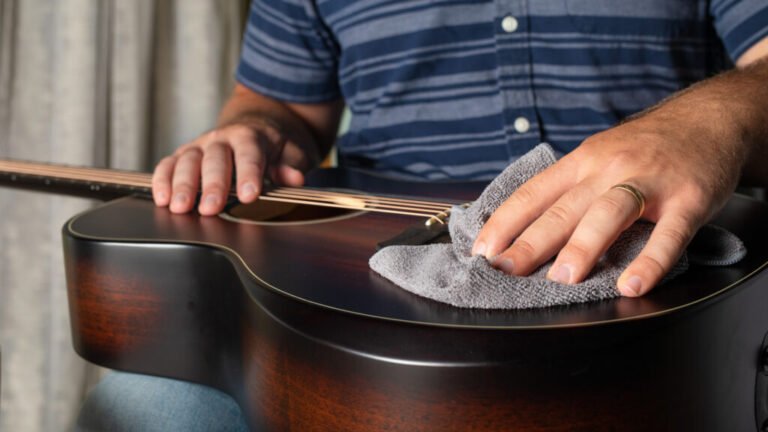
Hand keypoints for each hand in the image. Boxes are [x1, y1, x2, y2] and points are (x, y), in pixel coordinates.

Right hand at [152, 118, 316, 214]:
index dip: (248, 175)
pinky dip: (163, 180)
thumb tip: (294, 177)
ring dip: (182, 185)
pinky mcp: (185, 154)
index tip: (249, 195)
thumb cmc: (276, 145)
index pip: (250, 155)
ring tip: (180, 208)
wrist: (260, 124)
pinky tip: (162, 198)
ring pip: (188, 161)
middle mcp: (223, 138)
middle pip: (215, 159)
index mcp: (251, 136)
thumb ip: (292, 165)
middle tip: (210, 207)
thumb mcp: (293, 152)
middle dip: (212, 185)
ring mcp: (201, 145)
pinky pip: (169, 164)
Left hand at [471, 113, 743, 296]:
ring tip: (561, 278)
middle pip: (562, 208)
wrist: (710, 118)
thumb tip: (527, 227)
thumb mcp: (600, 154)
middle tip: (504, 270)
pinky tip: (632, 285)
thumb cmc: (647, 146)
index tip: (482, 251)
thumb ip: (570, 187)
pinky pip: (668, 233)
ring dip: (582, 247)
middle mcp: (608, 169)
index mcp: (582, 161)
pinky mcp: (688, 198)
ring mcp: (649, 182)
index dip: (504, 223)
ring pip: (608, 213)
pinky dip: (649, 260)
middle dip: (529, 241)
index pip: (533, 193)